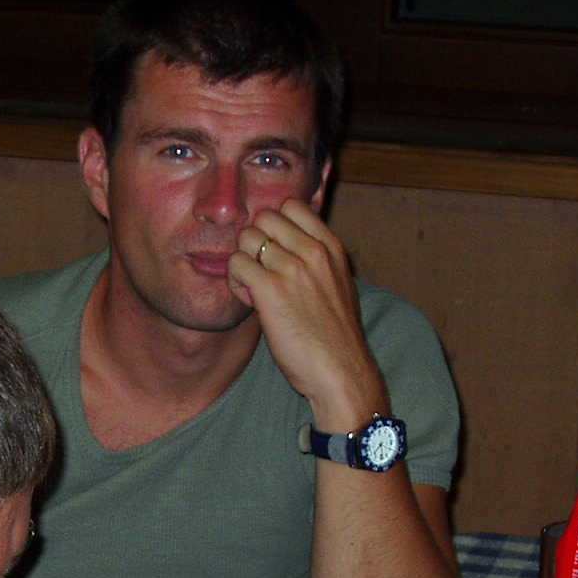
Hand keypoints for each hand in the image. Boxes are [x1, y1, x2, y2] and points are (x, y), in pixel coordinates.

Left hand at [225, 200, 381, 424]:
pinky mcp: (271, 290)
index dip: (274, 226)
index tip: (276, 252)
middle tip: (260, 271)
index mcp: (331, 248)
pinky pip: (236, 264)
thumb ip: (318, 261)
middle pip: (264, 217)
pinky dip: (236, 283)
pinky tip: (249, 302)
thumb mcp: (338, 286)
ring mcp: (292, 268)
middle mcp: (313, 251)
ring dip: (243, 262)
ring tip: (253, 289)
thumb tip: (290, 246)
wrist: (342, 371)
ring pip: (246, 238)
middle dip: (255, 241)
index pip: (292, 205)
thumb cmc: (336, 338)